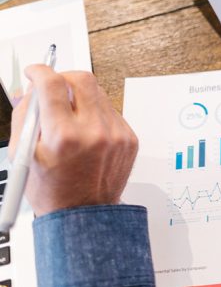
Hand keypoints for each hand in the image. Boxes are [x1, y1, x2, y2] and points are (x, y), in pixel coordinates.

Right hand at [9, 66, 137, 215]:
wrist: (85, 215)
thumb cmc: (53, 191)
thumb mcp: (25, 154)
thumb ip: (26, 116)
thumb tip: (31, 90)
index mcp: (64, 137)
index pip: (53, 84)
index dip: (40, 72)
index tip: (35, 71)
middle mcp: (94, 132)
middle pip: (82, 79)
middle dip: (63, 77)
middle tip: (53, 86)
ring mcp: (116, 134)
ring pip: (98, 93)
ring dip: (80, 97)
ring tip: (69, 117)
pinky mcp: (130, 138)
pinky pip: (111, 111)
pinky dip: (96, 114)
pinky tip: (87, 133)